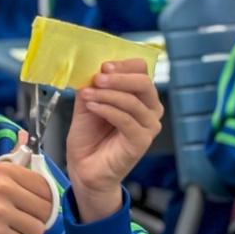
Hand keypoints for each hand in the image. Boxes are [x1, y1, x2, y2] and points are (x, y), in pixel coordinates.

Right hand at [0, 135, 53, 233]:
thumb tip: (26, 134)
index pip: (46, 188)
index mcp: (5, 170)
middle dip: (34, 219)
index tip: (25, 204)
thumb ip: (13, 158)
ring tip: (6, 227)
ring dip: (25, 233)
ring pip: (38, 229)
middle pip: (46, 210)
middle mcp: (3, 187)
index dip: (41, 200)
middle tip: (13, 218)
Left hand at [66, 59, 163, 221]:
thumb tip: (93, 69)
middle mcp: (149, 109)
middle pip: (144, 83)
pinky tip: (93, 106)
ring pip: (134, 101)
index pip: (141, 70)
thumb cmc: (89, 138)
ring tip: (87, 94)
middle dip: (119, 78)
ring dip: (108, 94)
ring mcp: (148, 126)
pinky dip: (108, 110)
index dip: (123, 65)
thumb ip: (92, 87)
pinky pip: (127, 120)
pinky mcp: (142, 141)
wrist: (85, 168)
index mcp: (139, 96)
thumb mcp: (87, 104)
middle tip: (98, 77)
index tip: (103, 66)